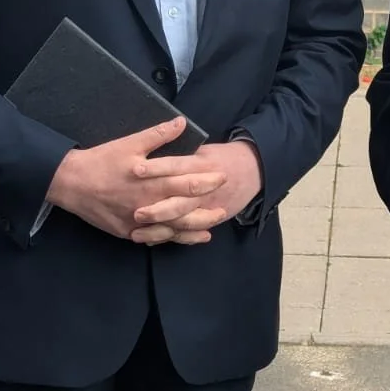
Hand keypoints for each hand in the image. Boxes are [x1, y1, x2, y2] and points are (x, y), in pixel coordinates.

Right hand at [46, 119, 228, 244]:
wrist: (70, 183)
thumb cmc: (102, 160)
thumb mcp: (130, 143)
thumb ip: (158, 135)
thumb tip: (182, 122)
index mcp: (151, 181)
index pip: (186, 183)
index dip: (207, 181)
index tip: (223, 177)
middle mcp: (148, 204)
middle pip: (184, 210)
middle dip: (206, 210)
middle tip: (224, 208)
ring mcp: (138, 221)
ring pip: (171, 229)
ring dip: (192, 229)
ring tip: (210, 229)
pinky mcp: (128, 231)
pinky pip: (153, 238)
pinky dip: (170, 239)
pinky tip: (181, 239)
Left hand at [131, 139, 262, 244]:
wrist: (254, 170)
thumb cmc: (223, 158)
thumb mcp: (204, 150)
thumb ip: (182, 152)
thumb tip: (153, 150)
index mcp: (201, 166)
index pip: (176, 166)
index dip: (157, 168)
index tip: (135, 169)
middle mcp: (204, 190)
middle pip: (180, 202)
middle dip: (158, 210)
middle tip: (136, 213)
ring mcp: (208, 207)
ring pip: (184, 223)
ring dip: (160, 230)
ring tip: (136, 234)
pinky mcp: (210, 219)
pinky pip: (189, 233)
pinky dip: (171, 239)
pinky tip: (150, 240)